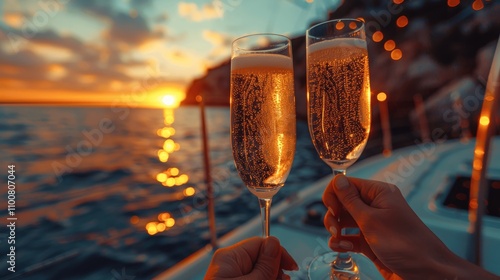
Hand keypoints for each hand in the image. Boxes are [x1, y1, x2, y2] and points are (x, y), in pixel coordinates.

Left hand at [205, 236, 297, 279]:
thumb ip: (264, 265)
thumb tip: (274, 241)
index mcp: (229, 257)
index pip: (260, 244)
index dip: (278, 254)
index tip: (292, 268)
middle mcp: (228, 265)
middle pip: (261, 258)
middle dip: (275, 269)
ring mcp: (230, 276)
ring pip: (258, 270)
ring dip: (271, 276)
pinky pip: (252, 277)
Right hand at [323, 174, 498, 279]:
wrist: (427, 273)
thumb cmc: (404, 244)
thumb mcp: (371, 220)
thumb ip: (350, 200)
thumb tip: (338, 179)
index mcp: (379, 193)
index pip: (347, 184)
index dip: (334, 195)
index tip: (332, 209)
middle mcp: (375, 206)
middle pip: (342, 202)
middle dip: (333, 214)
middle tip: (335, 229)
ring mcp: (372, 225)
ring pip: (343, 220)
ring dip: (336, 229)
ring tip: (338, 240)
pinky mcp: (371, 242)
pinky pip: (349, 237)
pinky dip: (342, 242)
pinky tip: (342, 248)